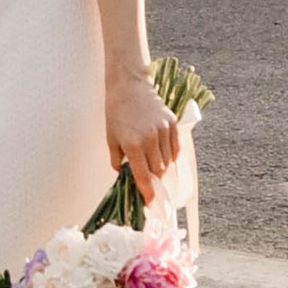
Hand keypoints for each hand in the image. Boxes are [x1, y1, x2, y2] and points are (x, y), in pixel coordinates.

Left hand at [105, 73, 180, 196]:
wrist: (130, 86)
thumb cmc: (117, 111)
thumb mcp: (111, 137)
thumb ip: (118, 159)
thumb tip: (124, 175)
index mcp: (133, 144)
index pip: (143, 176)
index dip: (148, 192)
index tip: (150, 202)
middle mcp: (150, 139)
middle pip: (158, 171)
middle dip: (153, 178)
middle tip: (147, 176)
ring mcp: (163, 131)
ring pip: (168, 161)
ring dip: (161, 166)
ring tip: (151, 159)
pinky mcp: (172, 124)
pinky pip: (176, 149)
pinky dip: (170, 155)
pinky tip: (161, 151)